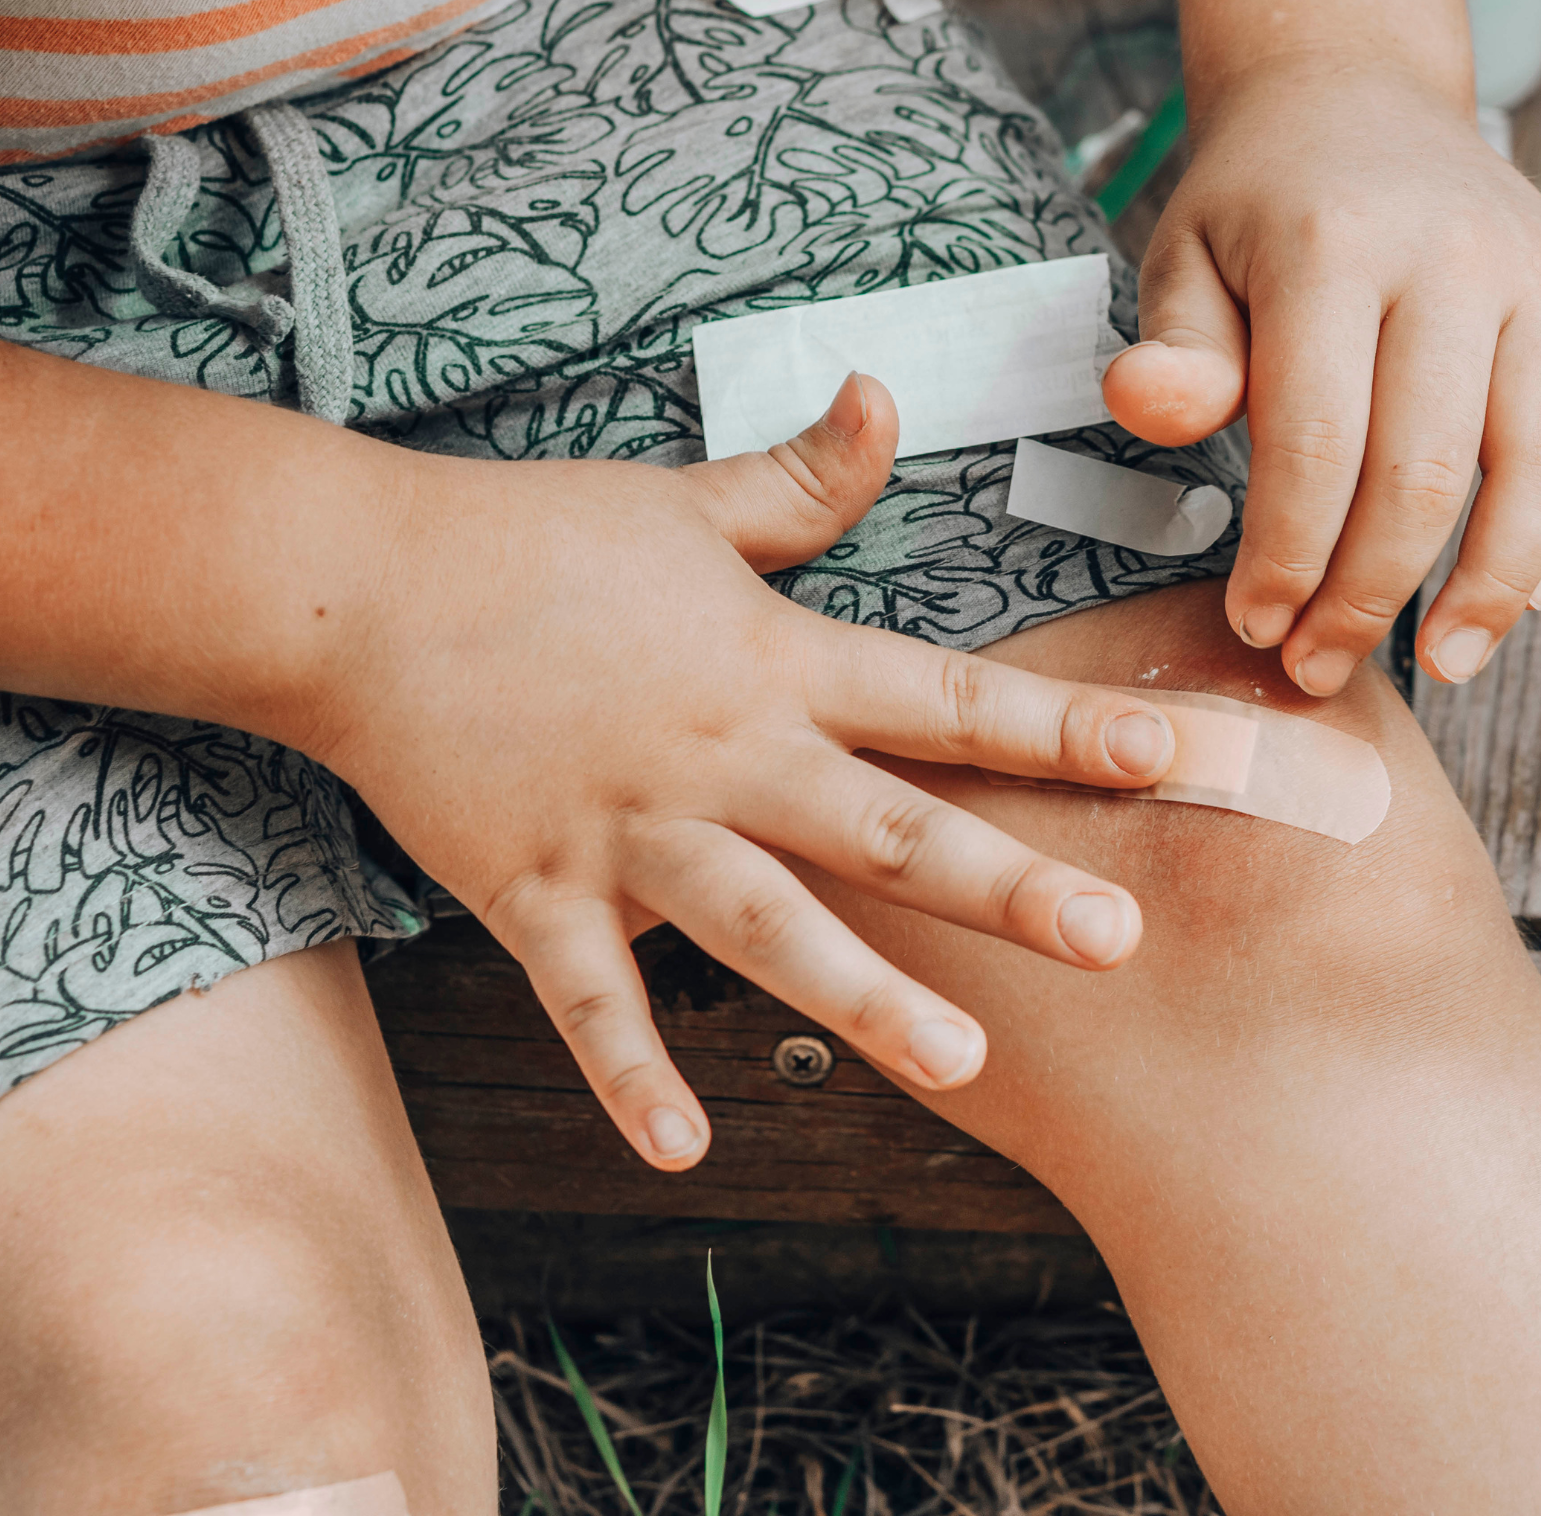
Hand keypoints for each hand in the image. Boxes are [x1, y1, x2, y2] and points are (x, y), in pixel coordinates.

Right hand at [304, 375, 1175, 1168]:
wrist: (363, 585)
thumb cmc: (533, 538)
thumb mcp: (685, 500)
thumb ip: (802, 476)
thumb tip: (887, 390)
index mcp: (768, 660)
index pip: (942, 697)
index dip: (1062, 727)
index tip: (1177, 756)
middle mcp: (718, 753)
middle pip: (881, 825)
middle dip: (1004, 883)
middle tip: (1118, 940)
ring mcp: (625, 828)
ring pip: (761, 923)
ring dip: (862, 993)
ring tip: (961, 1061)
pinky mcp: (532, 888)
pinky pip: (590, 998)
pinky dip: (631, 1073)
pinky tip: (686, 1148)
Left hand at [1103, 60, 1540, 695]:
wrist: (1358, 101)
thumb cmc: (1259, 202)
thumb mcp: (1182, 258)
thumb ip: (1174, 348)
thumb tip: (1143, 408)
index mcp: (1335, 247)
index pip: (1316, 438)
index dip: (1287, 552)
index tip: (1254, 623)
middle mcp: (1456, 261)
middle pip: (1427, 471)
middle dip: (1369, 593)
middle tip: (1319, 663)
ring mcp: (1540, 282)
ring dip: (1494, 589)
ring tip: (1443, 665)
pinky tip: (1519, 595)